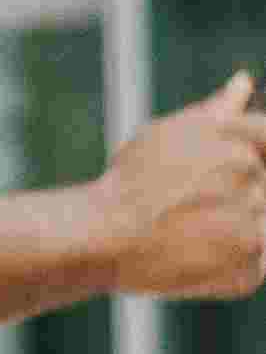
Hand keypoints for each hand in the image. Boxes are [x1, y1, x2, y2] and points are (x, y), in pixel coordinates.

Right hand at [94, 75, 265, 300]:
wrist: (104, 239)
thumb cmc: (130, 182)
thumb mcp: (168, 134)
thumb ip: (216, 111)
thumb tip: (243, 82)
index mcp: (242, 147)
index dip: (238, 157)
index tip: (207, 174)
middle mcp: (255, 184)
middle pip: (261, 185)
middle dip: (234, 192)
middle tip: (188, 204)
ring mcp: (255, 231)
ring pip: (259, 223)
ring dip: (233, 225)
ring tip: (191, 229)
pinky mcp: (250, 271)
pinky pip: (256, 262)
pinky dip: (232, 260)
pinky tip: (197, 253)